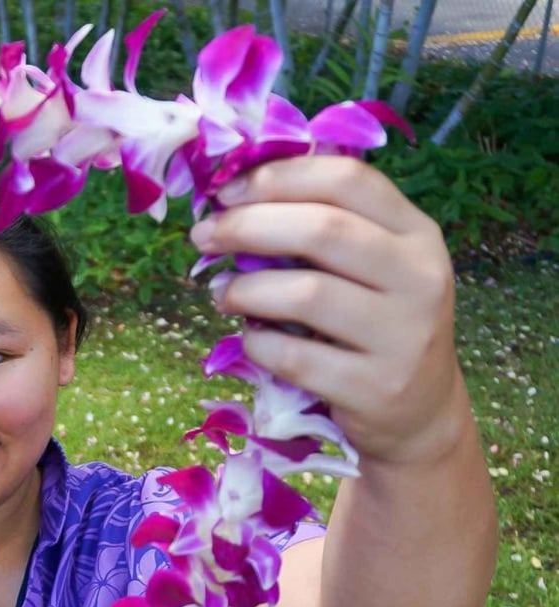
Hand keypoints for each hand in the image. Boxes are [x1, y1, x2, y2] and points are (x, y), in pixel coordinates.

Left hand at [190, 156, 463, 466]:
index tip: (225, 193)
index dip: (277, 178)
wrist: (418, 411)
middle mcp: (420, 277)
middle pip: (322, 229)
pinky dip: (258, 344)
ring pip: (306, 293)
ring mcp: (403, 335)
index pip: (347, 179)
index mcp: (416, 232)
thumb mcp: (372, 268)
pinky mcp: (375, 387)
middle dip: (246, 226)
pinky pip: (294, 356)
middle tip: (203, 236)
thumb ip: (324, 229)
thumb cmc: (374, 326)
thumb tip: (233, 200)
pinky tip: (250, 340)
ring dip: (245, 289)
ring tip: (222, 294)